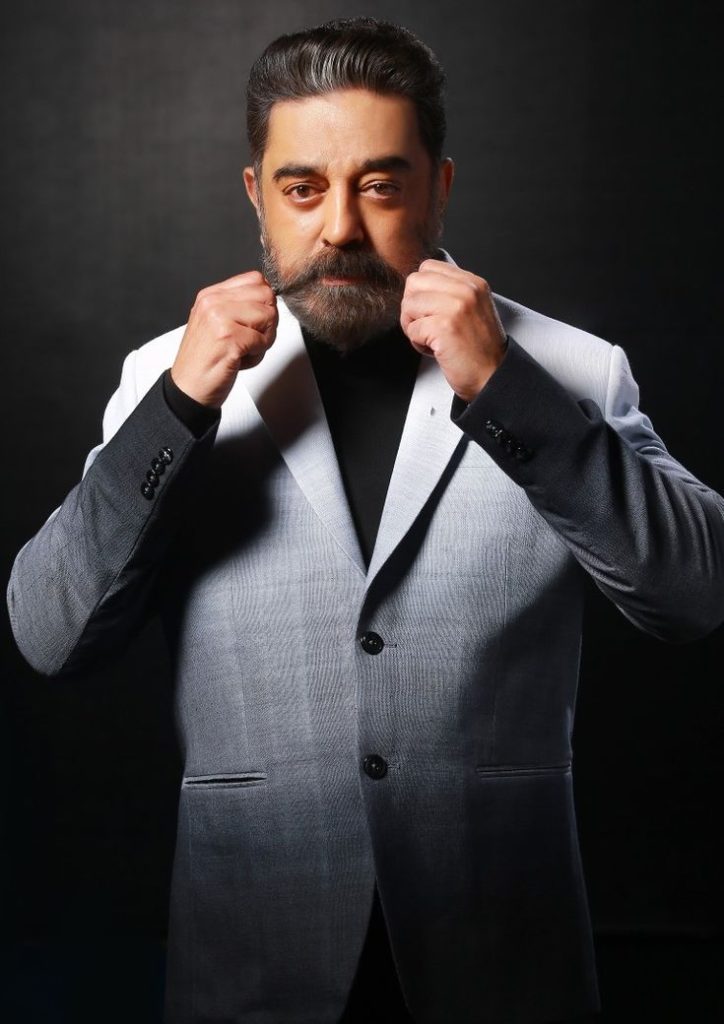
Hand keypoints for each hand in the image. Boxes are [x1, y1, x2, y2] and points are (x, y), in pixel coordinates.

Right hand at [171, 271, 277, 406]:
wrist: (189, 389)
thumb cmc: (206, 360)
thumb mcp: (215, 324)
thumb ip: (237, 306)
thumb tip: (269, 295)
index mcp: (211, 295)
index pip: (256, 280)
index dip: (264, 303)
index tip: (253, 322)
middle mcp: (213, 303)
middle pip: (267, 297)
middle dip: (268, 322)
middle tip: (250, 340)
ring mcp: (219, 319)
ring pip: (269, 317)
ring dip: (264, 340)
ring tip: (243, 351)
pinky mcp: (228, 339)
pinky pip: (263, 341)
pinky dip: (257, 356)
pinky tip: (239, 361)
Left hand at [400, 259, 505, 401]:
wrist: (493, 377)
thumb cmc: (479, 350)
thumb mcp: (473, 308)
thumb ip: (450, 292)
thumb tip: (417, 287)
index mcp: (473, 282)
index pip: (428, 267)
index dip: (421, 291)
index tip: (431, 310)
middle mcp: (466, 290)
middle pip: (414, 282)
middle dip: (413, 307)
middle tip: (427, 325)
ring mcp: (456, 307)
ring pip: (409, 305)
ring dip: (413, 326)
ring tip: (432, 339)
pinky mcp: (445, 327)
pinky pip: (412, 329)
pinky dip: (418, 344)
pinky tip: (436, 350)